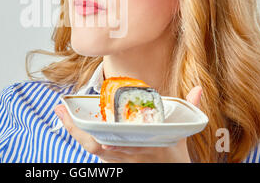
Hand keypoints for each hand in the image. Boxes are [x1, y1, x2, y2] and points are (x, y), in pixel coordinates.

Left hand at [54, 86, 201, 162]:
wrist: (169, 169)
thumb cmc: (173, 152)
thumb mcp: (182, 132)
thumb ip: (190, 108)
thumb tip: (199, 89)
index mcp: (145, 146)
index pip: (119, 145)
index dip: (101, 138)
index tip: (86, 126)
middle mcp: (128, 155)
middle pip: (95, 146)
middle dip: (75, 129)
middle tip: (60, 109)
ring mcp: (119, 159)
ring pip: (91, 149)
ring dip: (73, 130)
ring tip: (60, 111)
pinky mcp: (114, 159)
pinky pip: (92, 149)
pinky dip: (80, 135)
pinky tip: (71, 122)